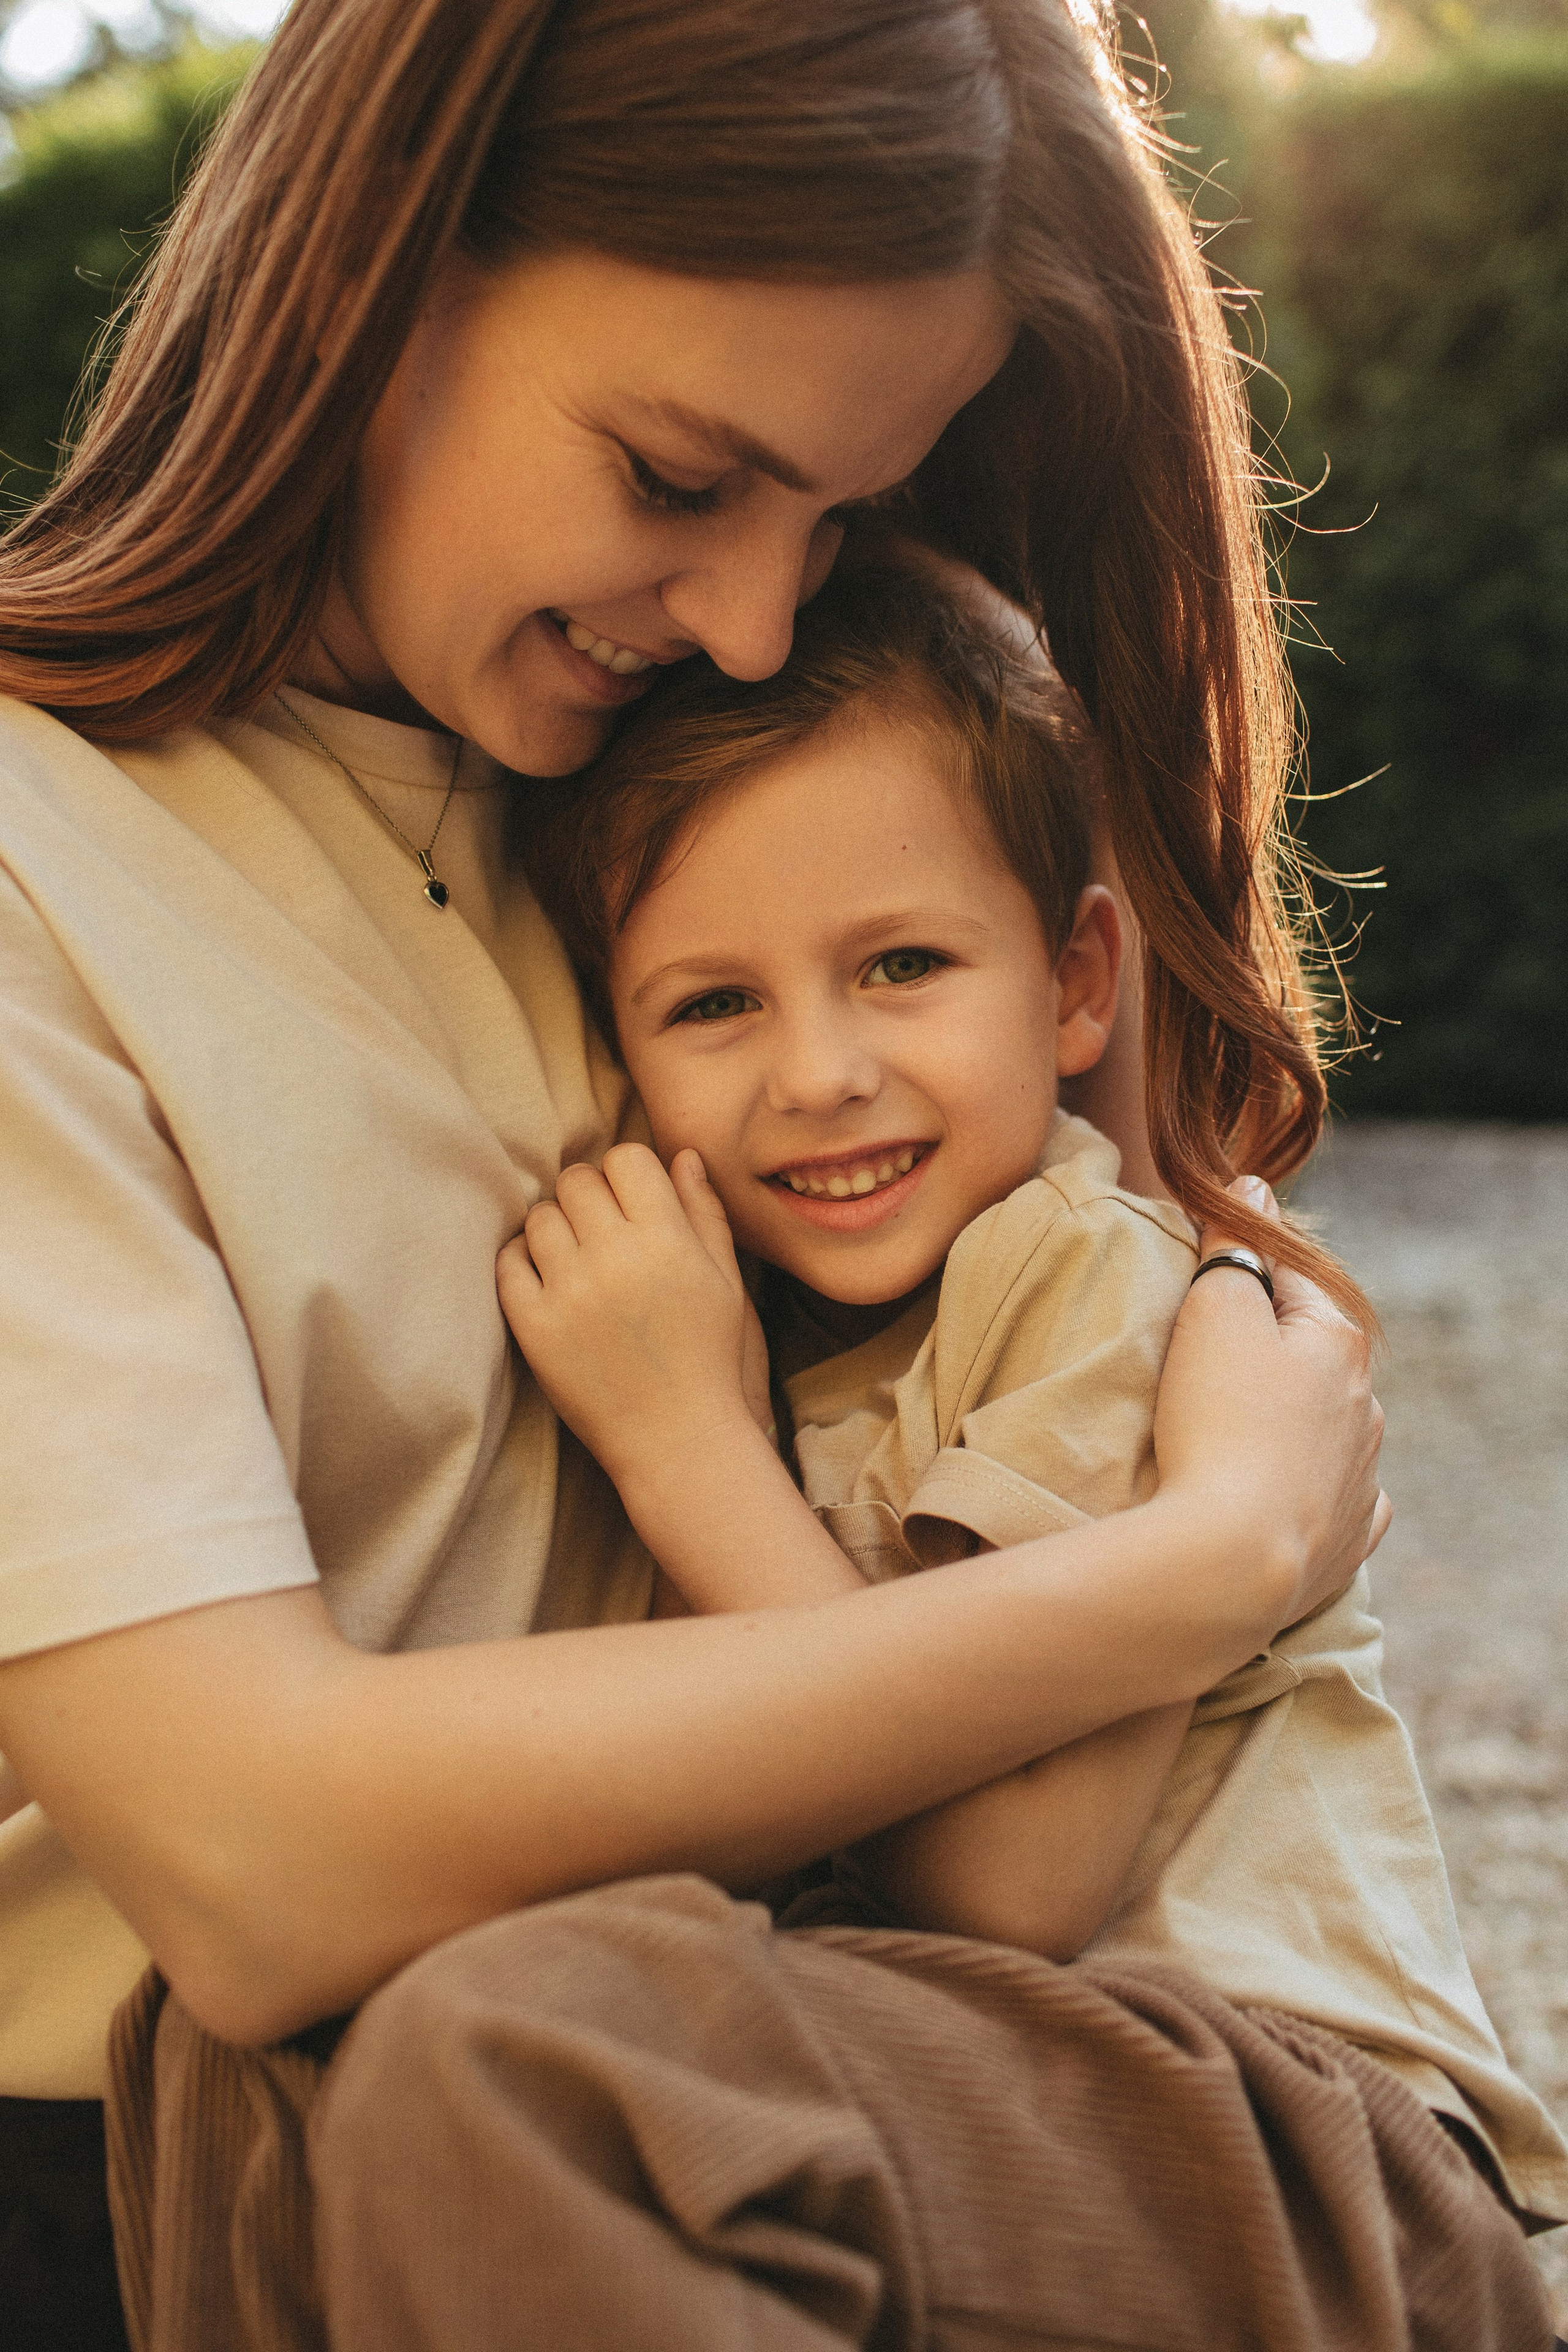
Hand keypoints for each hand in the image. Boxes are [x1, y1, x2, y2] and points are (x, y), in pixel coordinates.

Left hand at [498, 1144, 760, 1500]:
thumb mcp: (725, 1280)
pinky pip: (509, 1262)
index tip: (630, 1202)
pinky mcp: (534, 1327)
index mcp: (668, 1240)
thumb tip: (679, 1155)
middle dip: (589, 1196)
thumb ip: (703, 1212)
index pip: (626, 1158)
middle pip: (576, 1181)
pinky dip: (523, 1260)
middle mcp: (615, 1258)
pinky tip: (548, 1278)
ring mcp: (570, 1292)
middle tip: (600, 1230)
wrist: (677, 1438)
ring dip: (556, 1227)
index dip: (627, 1174)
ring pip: (540, 1217)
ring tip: (575, 1257)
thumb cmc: (708, 1356)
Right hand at [1153, 1176, 1389, 1629]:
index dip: (1234, 1273)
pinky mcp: (1347, 1539)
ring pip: (1326, 1427)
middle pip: (1308, 1355)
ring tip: (1229, 1436)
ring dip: (1287, 1421)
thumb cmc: (1219, 1422)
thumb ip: (1234, 1246)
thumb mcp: (1215, 1310)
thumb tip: (1255, 1187)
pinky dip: (1310, 1487)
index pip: (1286, 1278)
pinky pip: (1335, 1498)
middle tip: (1197, 1368)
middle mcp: (1367, 1407)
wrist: (1232, 1559)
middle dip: (1263, 1352)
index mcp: (1340, 1343)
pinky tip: (1283, 1494)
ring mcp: (1362, 1477)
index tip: (1191, 1286)